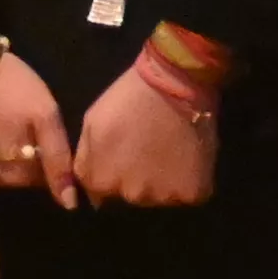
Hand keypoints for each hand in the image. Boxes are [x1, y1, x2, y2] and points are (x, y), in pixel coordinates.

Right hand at [0, 45, 80, 202]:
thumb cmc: (8, 84)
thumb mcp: (44, 114)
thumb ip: (57, 160)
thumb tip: (69, 204)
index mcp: (12, 171)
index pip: (37, 180)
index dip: (42, 158)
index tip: (39, 135)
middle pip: (11, 178)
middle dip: (18, 158)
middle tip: (17, 125)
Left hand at [77, 67, 219, 208]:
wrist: (176, 80)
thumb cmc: (130, 96)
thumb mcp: (92, 123)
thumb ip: (85, 159)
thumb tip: (91, 194)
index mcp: (101, 180)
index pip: (101, 194)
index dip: (113, 173)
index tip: (126, 154)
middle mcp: (130, 195)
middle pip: (131, 197)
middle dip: (137, 180)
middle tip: (149, 151)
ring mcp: (162, 196)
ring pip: (160, 198)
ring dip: (163, 182)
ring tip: (170, 152)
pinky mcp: (192, 192)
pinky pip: (187, 196)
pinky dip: (188, 182)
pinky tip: (189, 158)